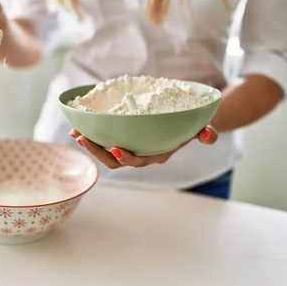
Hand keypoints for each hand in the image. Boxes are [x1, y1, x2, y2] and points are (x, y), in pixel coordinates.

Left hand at [69, 126, 217, 168]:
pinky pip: (103, 141)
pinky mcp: (121, 139)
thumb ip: (206, 134)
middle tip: (84, 138)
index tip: (115, 148)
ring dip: (89, 144)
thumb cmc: (190, 127)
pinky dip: (90, 135)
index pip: (138, 160)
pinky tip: (77, 126)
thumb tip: (210, 135)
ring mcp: (129, 148)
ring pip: (105, 153)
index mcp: (155, 155)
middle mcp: (140, 155)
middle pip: (114, 160)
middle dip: (97, 151)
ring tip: (76, 133)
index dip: (125, 157)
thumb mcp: (200, 129)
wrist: (184, 124)